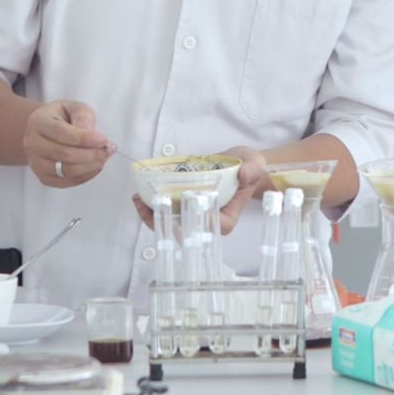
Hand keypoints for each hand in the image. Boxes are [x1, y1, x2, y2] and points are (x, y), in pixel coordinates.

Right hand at [25, 99, 113, 187]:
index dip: (85, 138)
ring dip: (91, 165)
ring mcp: (36, 163)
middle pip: (65, 154)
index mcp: (38, 122)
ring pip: (66, 170)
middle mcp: (32, 144)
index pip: (61, 133)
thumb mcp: (73, 107)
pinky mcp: (44, 177)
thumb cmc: (63, 118)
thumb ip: (82, 115)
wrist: (46, 132)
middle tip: (109, 148)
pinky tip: (96, 166)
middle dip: (92, 153)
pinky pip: (67, 182)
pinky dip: (86, 176)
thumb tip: (89, 132)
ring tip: (104, 156)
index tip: (104, 139)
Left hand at [131, 145, 268, 235]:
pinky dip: (152, 207)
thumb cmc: (248, 168)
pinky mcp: (184, 208)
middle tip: (148, 203)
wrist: (240, 166)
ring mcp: (194, 216)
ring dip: (152, 215)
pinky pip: (165, 214)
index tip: (183, 204)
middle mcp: (207, 222)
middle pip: (184, 230)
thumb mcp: (255, 164)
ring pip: (170, 225)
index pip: (211, 226)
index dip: (196, 219)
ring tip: (138, 198)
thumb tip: (245, 172)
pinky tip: (141, 196)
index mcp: (226, 218)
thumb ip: (252, 169)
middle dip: (164, 220)